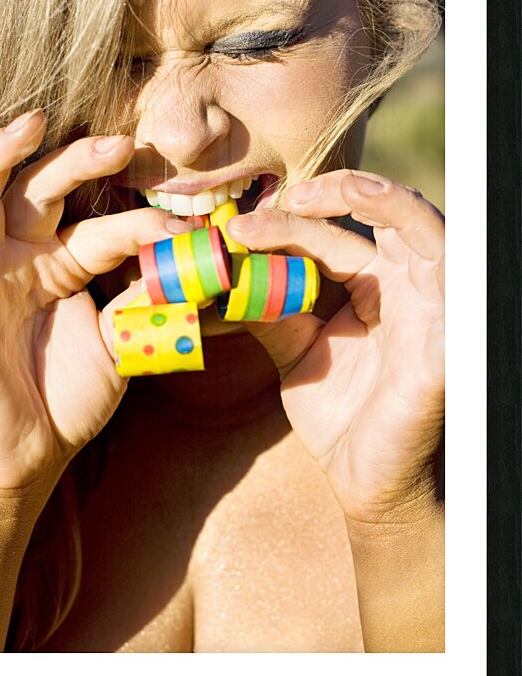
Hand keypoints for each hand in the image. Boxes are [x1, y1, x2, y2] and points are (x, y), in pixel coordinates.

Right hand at [0, 110, 189, 498]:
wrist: (23, 455)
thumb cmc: (66, 400)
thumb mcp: (119, 345)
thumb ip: (149, 303)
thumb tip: (199, 266)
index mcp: (60, 266)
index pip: (99, 230)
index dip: (137, 224)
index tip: (180, 224)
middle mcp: (20, 258)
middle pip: (43, 192)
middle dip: (78, 162)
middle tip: (120, 145)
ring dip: (5, 157)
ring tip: (34, 124)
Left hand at [227, 170, 443, 525]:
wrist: (365, 480)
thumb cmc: (340, 416)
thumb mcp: (296, 353)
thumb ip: (271, 312)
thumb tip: (229, 275)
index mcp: (373, 290)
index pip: (334, 238)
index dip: (290, 224)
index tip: (238, 228)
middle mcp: (405, 288)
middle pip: (379, 217)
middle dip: (332, 195)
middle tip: (278, 200)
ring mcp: (431, 305)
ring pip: (418, 225)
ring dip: (371, 198)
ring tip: (312, 196)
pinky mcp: (447, 332)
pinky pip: (445, 269)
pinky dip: (411, 228)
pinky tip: (368, 213)